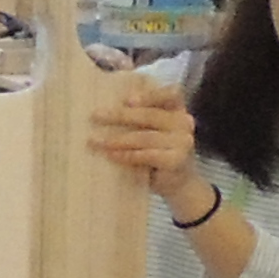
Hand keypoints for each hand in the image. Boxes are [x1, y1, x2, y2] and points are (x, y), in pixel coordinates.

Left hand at [88, 68, 200, 198]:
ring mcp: (183, 141)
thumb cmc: (157, 154)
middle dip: (119, 115)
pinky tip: (110, 155)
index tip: (127, 100)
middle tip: (95, 116)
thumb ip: (138, 118)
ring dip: (116, 139)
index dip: (150, 95)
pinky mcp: (176, 160)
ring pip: (144, 137)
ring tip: (94, 141)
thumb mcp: (150, 131)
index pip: (170, 94)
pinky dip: (126, 155)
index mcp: (177, 109)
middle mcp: (184, 122)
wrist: (177, 183)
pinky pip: (146, 155)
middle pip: (149, 115)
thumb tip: (103, 110)